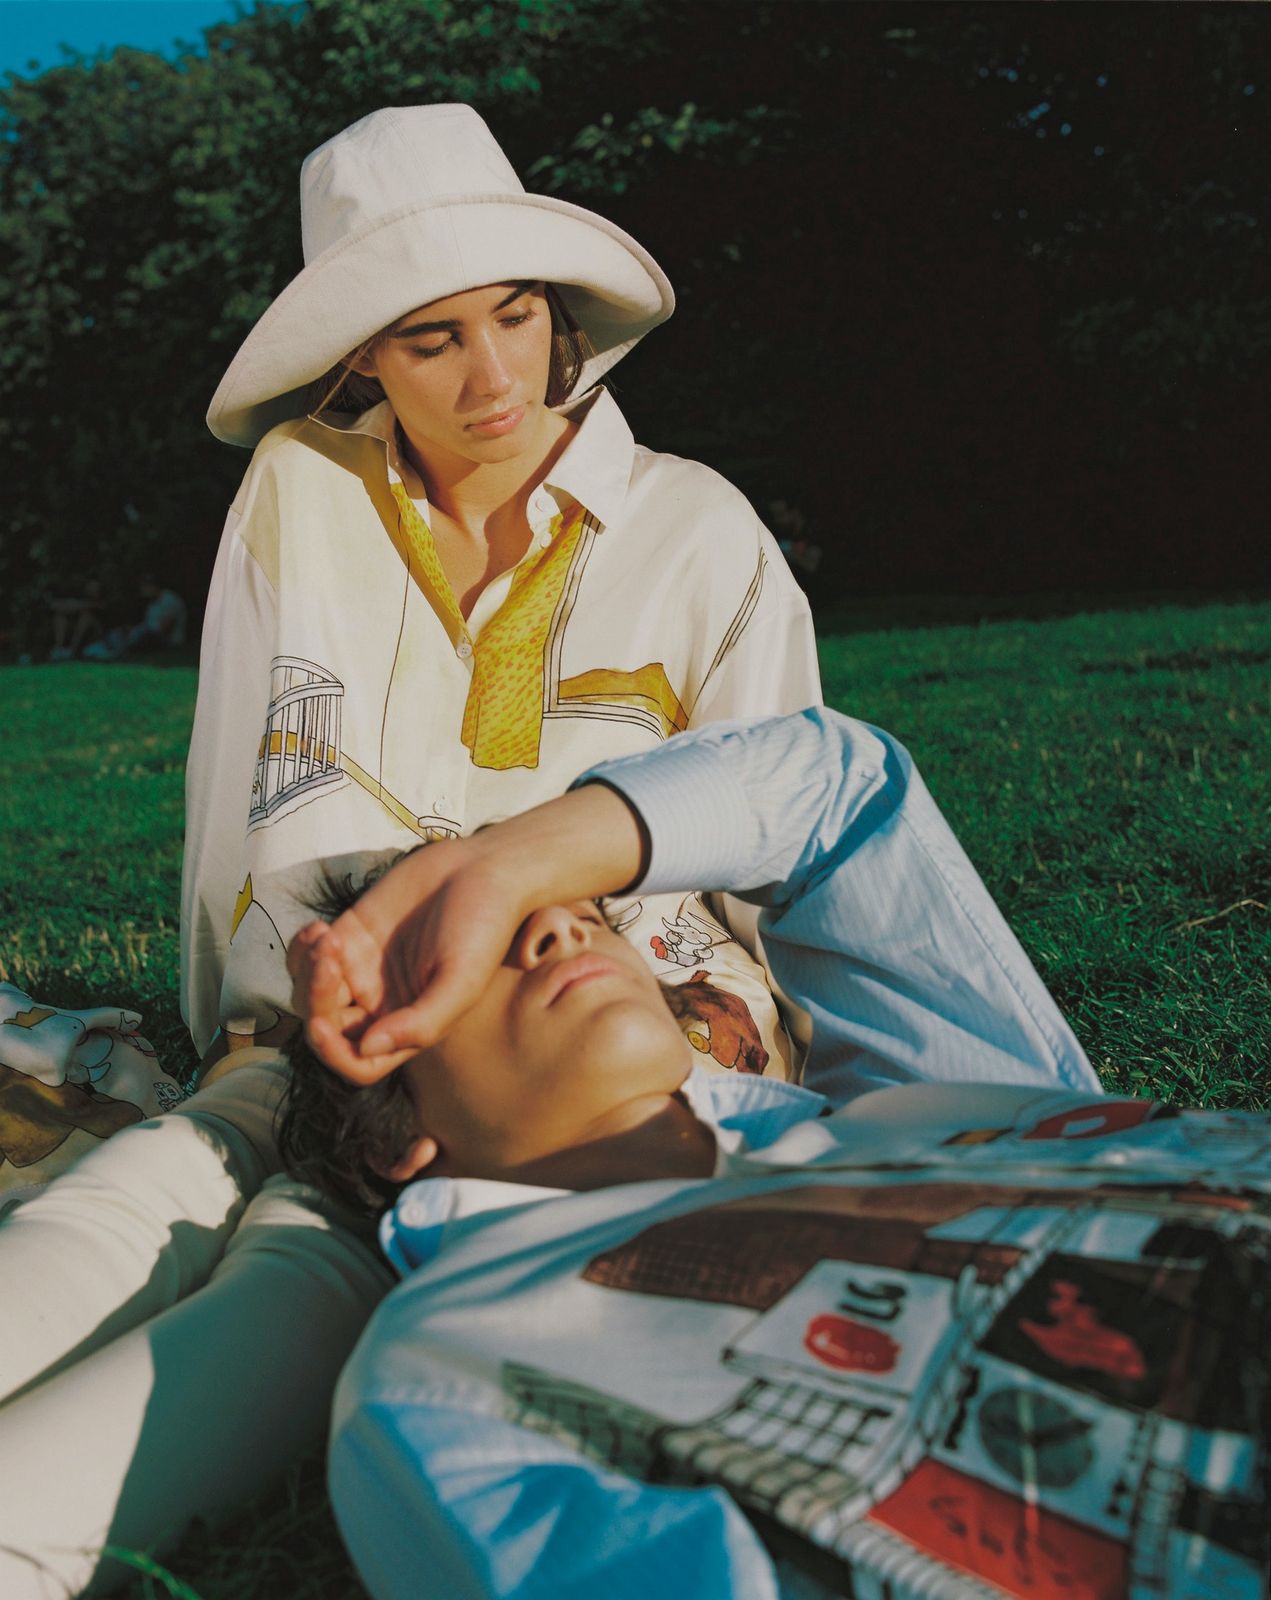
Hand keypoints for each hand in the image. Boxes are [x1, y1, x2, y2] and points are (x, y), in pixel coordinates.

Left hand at [287, 783, 646, 1082]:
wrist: (483, 870)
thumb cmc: (484, 927)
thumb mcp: (462, 982)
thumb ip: (422, 1023)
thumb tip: (367, 1050)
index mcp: (409, 1025)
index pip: (360, 1062)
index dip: (333, 1054)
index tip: (322, 1024)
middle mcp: (382, 1004)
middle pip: (328, 1027)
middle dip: (316, 1001)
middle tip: (330, 961)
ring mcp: (362, 969)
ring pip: (310, 992)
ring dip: (307, 971)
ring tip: (327, 936)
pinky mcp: (350, 934)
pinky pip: (309, 956)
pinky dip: (302, 948)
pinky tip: (318, 929)